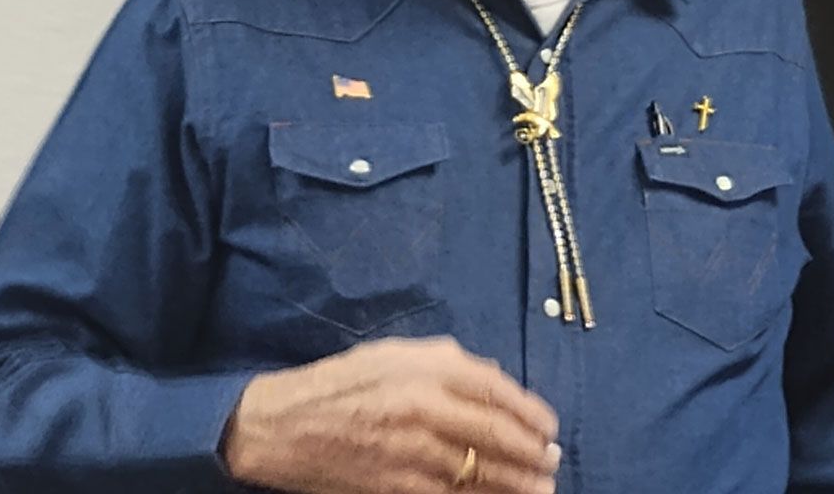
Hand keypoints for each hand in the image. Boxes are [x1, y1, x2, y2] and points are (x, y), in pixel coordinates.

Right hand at [221, 336, 561, 493]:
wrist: (280, 426)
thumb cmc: (341, 384)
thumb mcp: (396, 354)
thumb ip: (450, 361)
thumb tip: (496, 378)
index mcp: (426, 369)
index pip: (495, 390)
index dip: (530, 411)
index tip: (549, 426)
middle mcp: (423, 407)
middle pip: (495, 434)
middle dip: (531, 451)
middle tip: (552, 460)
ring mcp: (409, 451)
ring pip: (478, 472)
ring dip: (516, 483)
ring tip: (542, 488)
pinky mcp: (393, 485)